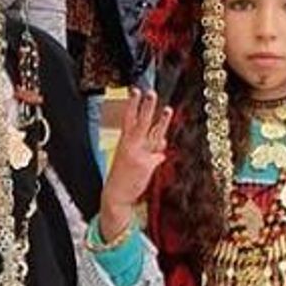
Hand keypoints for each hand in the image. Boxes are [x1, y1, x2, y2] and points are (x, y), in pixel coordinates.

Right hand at [98, 90, 173, 240]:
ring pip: (153, 135)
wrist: (116, 195)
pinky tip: (160, 154)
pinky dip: (159, 155)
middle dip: (146, 107)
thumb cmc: (122, 176)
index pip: (128, 118)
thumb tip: (163, 139)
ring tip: (168, 109)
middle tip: (151, 93)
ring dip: (162, 122)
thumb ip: (148, 147)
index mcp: (123, 142)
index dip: (132, 104)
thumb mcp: (130, 157)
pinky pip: (158, 156)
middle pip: (141, 122)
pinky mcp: (146, 165)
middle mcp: (130, 146)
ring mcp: (139, 154)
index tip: (136, 90)